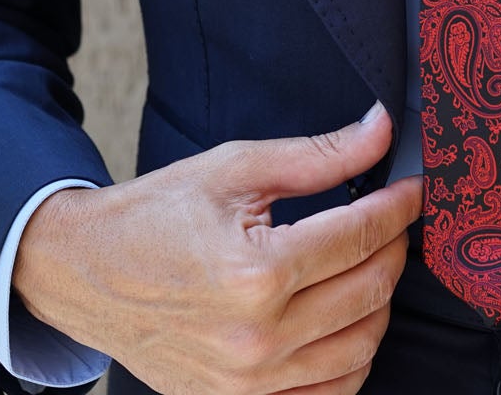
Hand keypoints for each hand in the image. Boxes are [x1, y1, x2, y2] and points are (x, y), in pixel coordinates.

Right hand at [14, 103, 421, 394]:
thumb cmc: (156, 215)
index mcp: (256, 271)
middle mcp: (258, 336)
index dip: (400, 207)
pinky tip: (344, 321)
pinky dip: (351, 359)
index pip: (361, 236)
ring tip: (366, 266)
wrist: (83, 273)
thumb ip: (317, 156)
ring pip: (361, 347)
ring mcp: (249, 382)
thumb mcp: (234, 169)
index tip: (416, 188)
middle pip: (371, 290)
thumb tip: (382, 130)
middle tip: (390, 220)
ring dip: (379, 302)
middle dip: (394, 248)